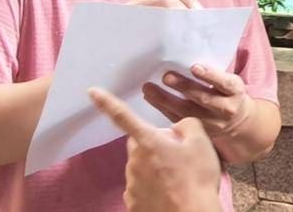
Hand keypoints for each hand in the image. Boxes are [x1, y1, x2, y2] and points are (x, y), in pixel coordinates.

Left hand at [88, 87, 220, 211]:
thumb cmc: (196, 179)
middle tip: (176, 155)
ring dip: (154, 168)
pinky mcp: (132, 203)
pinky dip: (153, 188)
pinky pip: (140, 188)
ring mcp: (132, 184)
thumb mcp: (202, 142)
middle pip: (139, 144)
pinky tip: (169, 193)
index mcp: (148, 142)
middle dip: (153, 145)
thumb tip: (176, 129)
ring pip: (141, 167)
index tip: (91, 91)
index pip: (123, 116)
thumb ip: (187, 125)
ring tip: (177, 178)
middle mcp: (134, 161)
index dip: (106, 102)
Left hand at [144, 64, 251, 136]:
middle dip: (183, 87)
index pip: (225, 83)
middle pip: (203, 98)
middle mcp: (225, 109)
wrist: (237, 122)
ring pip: (187, 111)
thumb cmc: (227, 93)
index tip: (195, 67)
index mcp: (235, 91)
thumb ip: (215, 73)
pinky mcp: (198, 132)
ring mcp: (212, 123)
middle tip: (166, 76)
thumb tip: (186, 58)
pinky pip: (179, 120)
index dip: (210, 75)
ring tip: (149, 89)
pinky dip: (163, 108)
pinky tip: (150, 99)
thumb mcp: (230, 81)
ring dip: (165, 100)